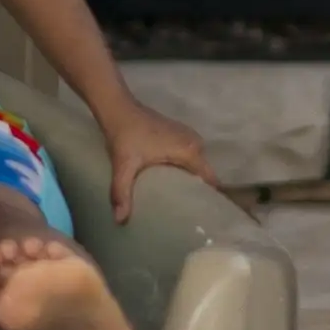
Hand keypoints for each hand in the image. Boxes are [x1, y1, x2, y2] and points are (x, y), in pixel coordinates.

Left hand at [102, 103, 217, 222]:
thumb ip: (122, 192)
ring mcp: (189, 136)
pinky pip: (190, 156)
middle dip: (200, 191)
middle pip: (204, 173)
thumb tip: (120, 221)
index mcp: (190, 151)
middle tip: (192, 213)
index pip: (210, 178)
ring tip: (184, 202)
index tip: (207, 215)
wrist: (118, 108)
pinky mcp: (180, 134)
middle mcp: (195, 142)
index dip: (211, 196)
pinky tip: (174, 183)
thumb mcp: (124, 166)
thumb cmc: (125, 136)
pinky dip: (185, 169)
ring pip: (197, 165)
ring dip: (192, 180)